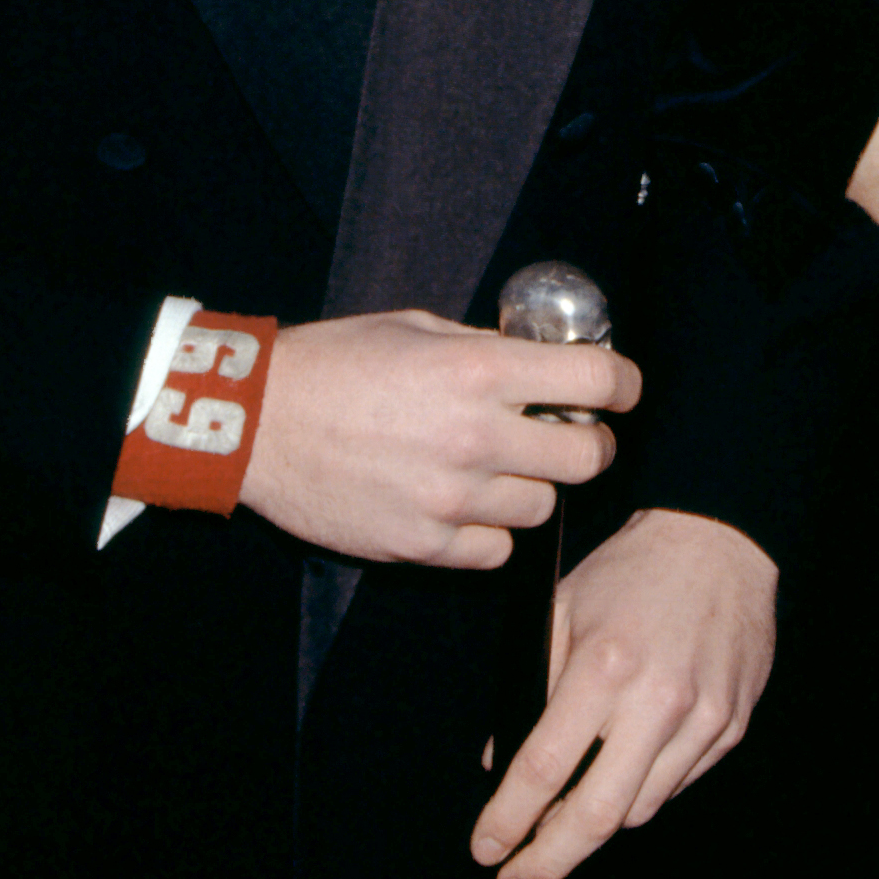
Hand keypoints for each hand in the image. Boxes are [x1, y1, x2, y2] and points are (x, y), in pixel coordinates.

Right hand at [239, 309, 638, 566]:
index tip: (622, 389)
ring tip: (498, 469)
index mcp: (477, 370)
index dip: (622, 384)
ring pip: (542, 508)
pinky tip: (464, 504)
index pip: (594, 382)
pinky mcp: (422, 544)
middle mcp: (473, 436)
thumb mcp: (417, 329)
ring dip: (532, 488)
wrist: (257, 423)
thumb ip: (485, 348)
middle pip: (586, 458)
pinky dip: (490, 531)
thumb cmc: (334, 364)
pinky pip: (495, 550)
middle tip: (568, 436)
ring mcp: (449, 497)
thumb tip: (543, 364)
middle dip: (586, 444)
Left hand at [471, 508, 776, 878]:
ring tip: (562, 825)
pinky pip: (676, 785)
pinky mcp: (731, 727)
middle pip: (596, 817)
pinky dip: (640, 792)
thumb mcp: (562, 608)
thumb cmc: (633, 571)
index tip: (486, 849)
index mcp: (604, 667)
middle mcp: (657, 702)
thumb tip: (501, 763)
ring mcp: (702, 720)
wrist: (721, 541)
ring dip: (595, 827)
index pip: (543, 768)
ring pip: (638, 810)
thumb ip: (530, 682)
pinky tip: (620, 777)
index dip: (508, 820)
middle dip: (549, 861)